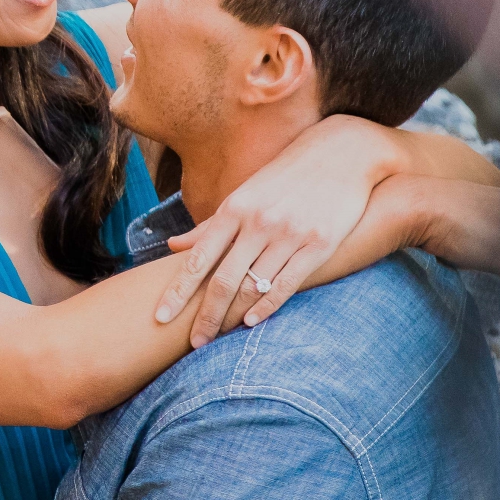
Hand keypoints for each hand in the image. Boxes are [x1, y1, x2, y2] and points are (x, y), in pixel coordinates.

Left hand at [156, 113, 395, 343]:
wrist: (340, 155)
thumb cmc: (285, 177)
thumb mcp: (244, 195)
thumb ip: (210, 226)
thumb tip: (172, 247)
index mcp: (234, 209)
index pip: (197, 258)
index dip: (177, 291)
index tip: (159, 318)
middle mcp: (258, 222)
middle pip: (223, 280)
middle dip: (205, 316)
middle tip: (193, 343)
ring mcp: (288, 234)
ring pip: (253, 286)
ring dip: (233, 317)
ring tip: (219, 340)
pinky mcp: (318, 244)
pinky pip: (287, 283)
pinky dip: (267, 307)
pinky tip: (252, 324)